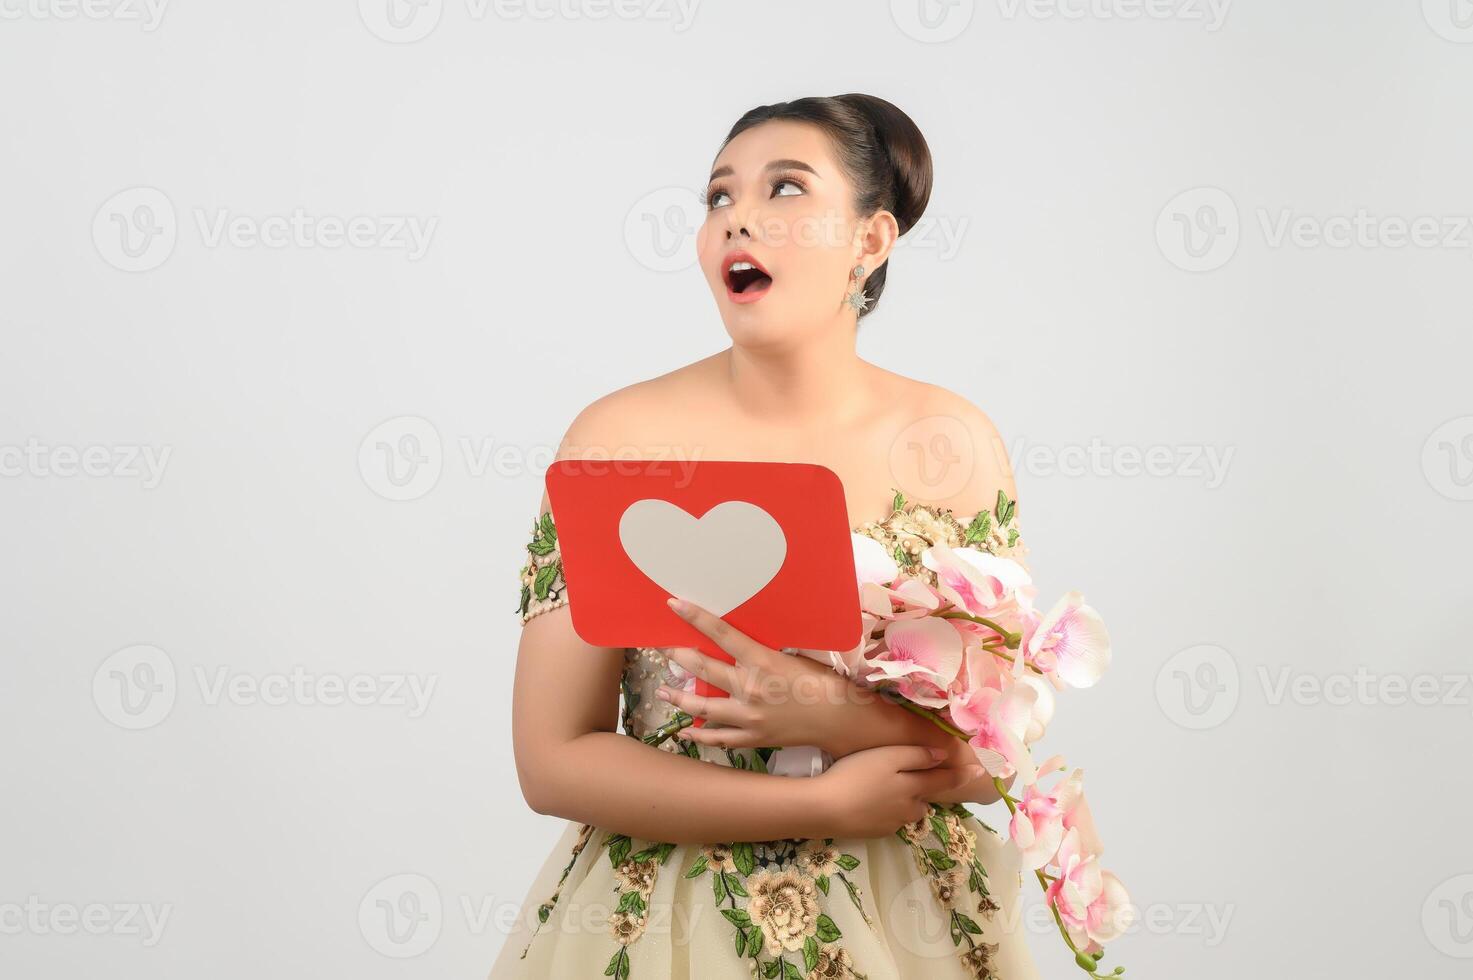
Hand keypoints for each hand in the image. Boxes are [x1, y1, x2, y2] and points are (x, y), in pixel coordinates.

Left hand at [658, 596, 875, 753]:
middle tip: (660, 647)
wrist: (841, 719)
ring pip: (702, 706)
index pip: (721, 633)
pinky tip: (684, 731)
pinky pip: (719, 738)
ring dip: (679, 697)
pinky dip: (699, 735)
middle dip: (677, 655)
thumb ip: (763, 652)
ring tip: (662, 691)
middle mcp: (750, 688)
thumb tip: (738, 640)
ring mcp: (749, 717)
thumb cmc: (823, 681)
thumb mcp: (795, 656)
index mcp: (762, 661)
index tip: (674, 604)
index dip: (695, 617)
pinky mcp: (753, 738)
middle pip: (703, 667)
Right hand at [814, 745, 983, 837]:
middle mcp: (909, 809)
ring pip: (907, 811)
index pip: (945, 781)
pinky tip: (869, 802)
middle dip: (925, 790)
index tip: (982, 772)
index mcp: (914, 787)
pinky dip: (886, 811)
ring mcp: (892, 824)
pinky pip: (889, 819)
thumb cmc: (856, 775)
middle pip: (924, 799)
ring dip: (905, 802)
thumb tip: (944, 755)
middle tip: (915, 777)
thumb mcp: (887, 757)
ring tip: (886, 788)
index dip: (962, 776)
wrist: (826, 809)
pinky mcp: (875, 832)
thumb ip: (917, 756)